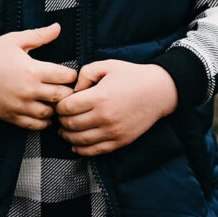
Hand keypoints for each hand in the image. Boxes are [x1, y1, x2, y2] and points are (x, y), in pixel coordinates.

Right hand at [0, 24, 77, 129]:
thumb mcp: (15, 40)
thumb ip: (39, 35)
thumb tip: (58, 27)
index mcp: (33, 70)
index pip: (66, 77)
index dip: (71, 74)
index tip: (68, 73)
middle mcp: (29, 90)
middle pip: (62, 97)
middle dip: (66, 92)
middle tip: (65, 88)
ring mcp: (21, 106)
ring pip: (50, 113)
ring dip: (55, 107)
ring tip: (53, 100)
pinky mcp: (13, 117)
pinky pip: (36, 126)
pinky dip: (43, 121)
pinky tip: (42, 112)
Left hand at [55, 60, 177, 155]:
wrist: (159, 91)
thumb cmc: (132, 76)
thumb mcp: (107, 65)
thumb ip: (85, 73)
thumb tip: (73, 89)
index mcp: (99, 97)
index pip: (67, 107)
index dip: (58, 106)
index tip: (59, 103)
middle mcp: (104, 117)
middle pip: (71, 124)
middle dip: (61, 121)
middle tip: (59, 117)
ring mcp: (112, 131)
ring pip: (80, 140)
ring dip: (67, 136)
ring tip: (64, 130)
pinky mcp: (120, 141)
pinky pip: (95, 151)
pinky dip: (81, 150)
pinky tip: (75, 145)